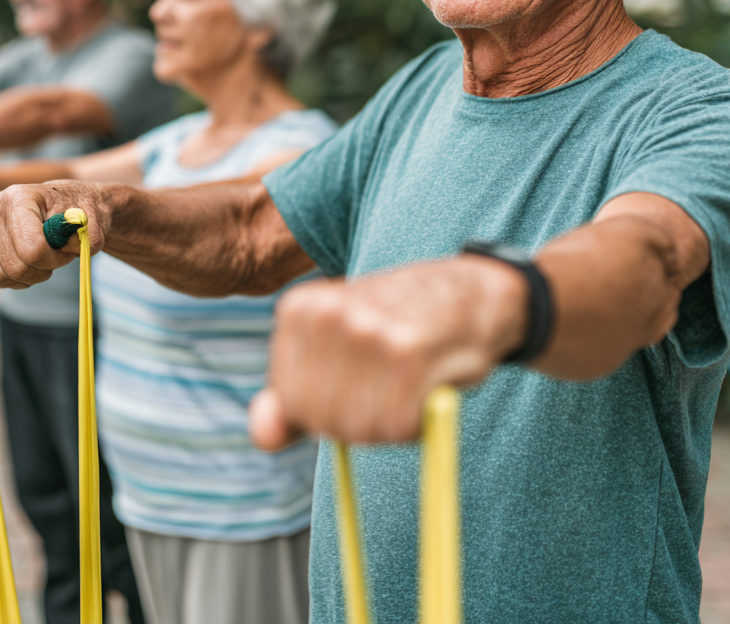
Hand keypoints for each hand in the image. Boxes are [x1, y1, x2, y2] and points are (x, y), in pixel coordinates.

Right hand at [0, 181, 108, 288]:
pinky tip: (25, 267)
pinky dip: (8, 279)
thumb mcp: (89, 223)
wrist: (63, 206)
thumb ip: (85, 237)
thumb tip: (68, 246)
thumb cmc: (75, 213)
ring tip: (41, 260)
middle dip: (42, 269)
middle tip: (55, 257)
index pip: (32, 248)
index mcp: (20, 196)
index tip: (65, 250)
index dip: (54, 259)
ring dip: (26, 276)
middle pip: (15, 265)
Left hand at [248, 256, 526, 448]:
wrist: (466, 293)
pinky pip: (399, 427)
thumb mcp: (331, 350)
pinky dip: (417, 422)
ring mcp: (366, 331)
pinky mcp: (409, 353)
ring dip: (389, 423)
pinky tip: (427, 383)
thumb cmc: (392, 326)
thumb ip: (291, 397)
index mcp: (298, 309)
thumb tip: (263, 438)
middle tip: (387, 382)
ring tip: (408, 379)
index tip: (357, 377)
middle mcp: (327, 314)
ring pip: (361, 430)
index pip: (292, 404)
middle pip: (323, 422)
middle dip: (357, 421)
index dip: (327, 410)